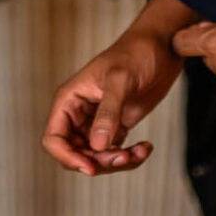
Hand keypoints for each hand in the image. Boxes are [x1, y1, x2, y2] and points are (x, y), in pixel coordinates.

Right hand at [41, 0, 195, 175]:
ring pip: (96, 157)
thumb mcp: (120, 80)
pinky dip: (130, 157)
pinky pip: (115, 152)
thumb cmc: (136, 53)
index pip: (54, 139)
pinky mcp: (116, 126)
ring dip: (117, 162)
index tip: (91, 168)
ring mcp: (97, 121)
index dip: (67, 157)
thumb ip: (108, 113)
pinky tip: (145, 147)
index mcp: (69, 100)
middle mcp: (79, 113)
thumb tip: (97, 146)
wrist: (161, 47)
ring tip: (140, 152)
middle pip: (75, 153)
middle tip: (124, 156)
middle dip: (99, 162)